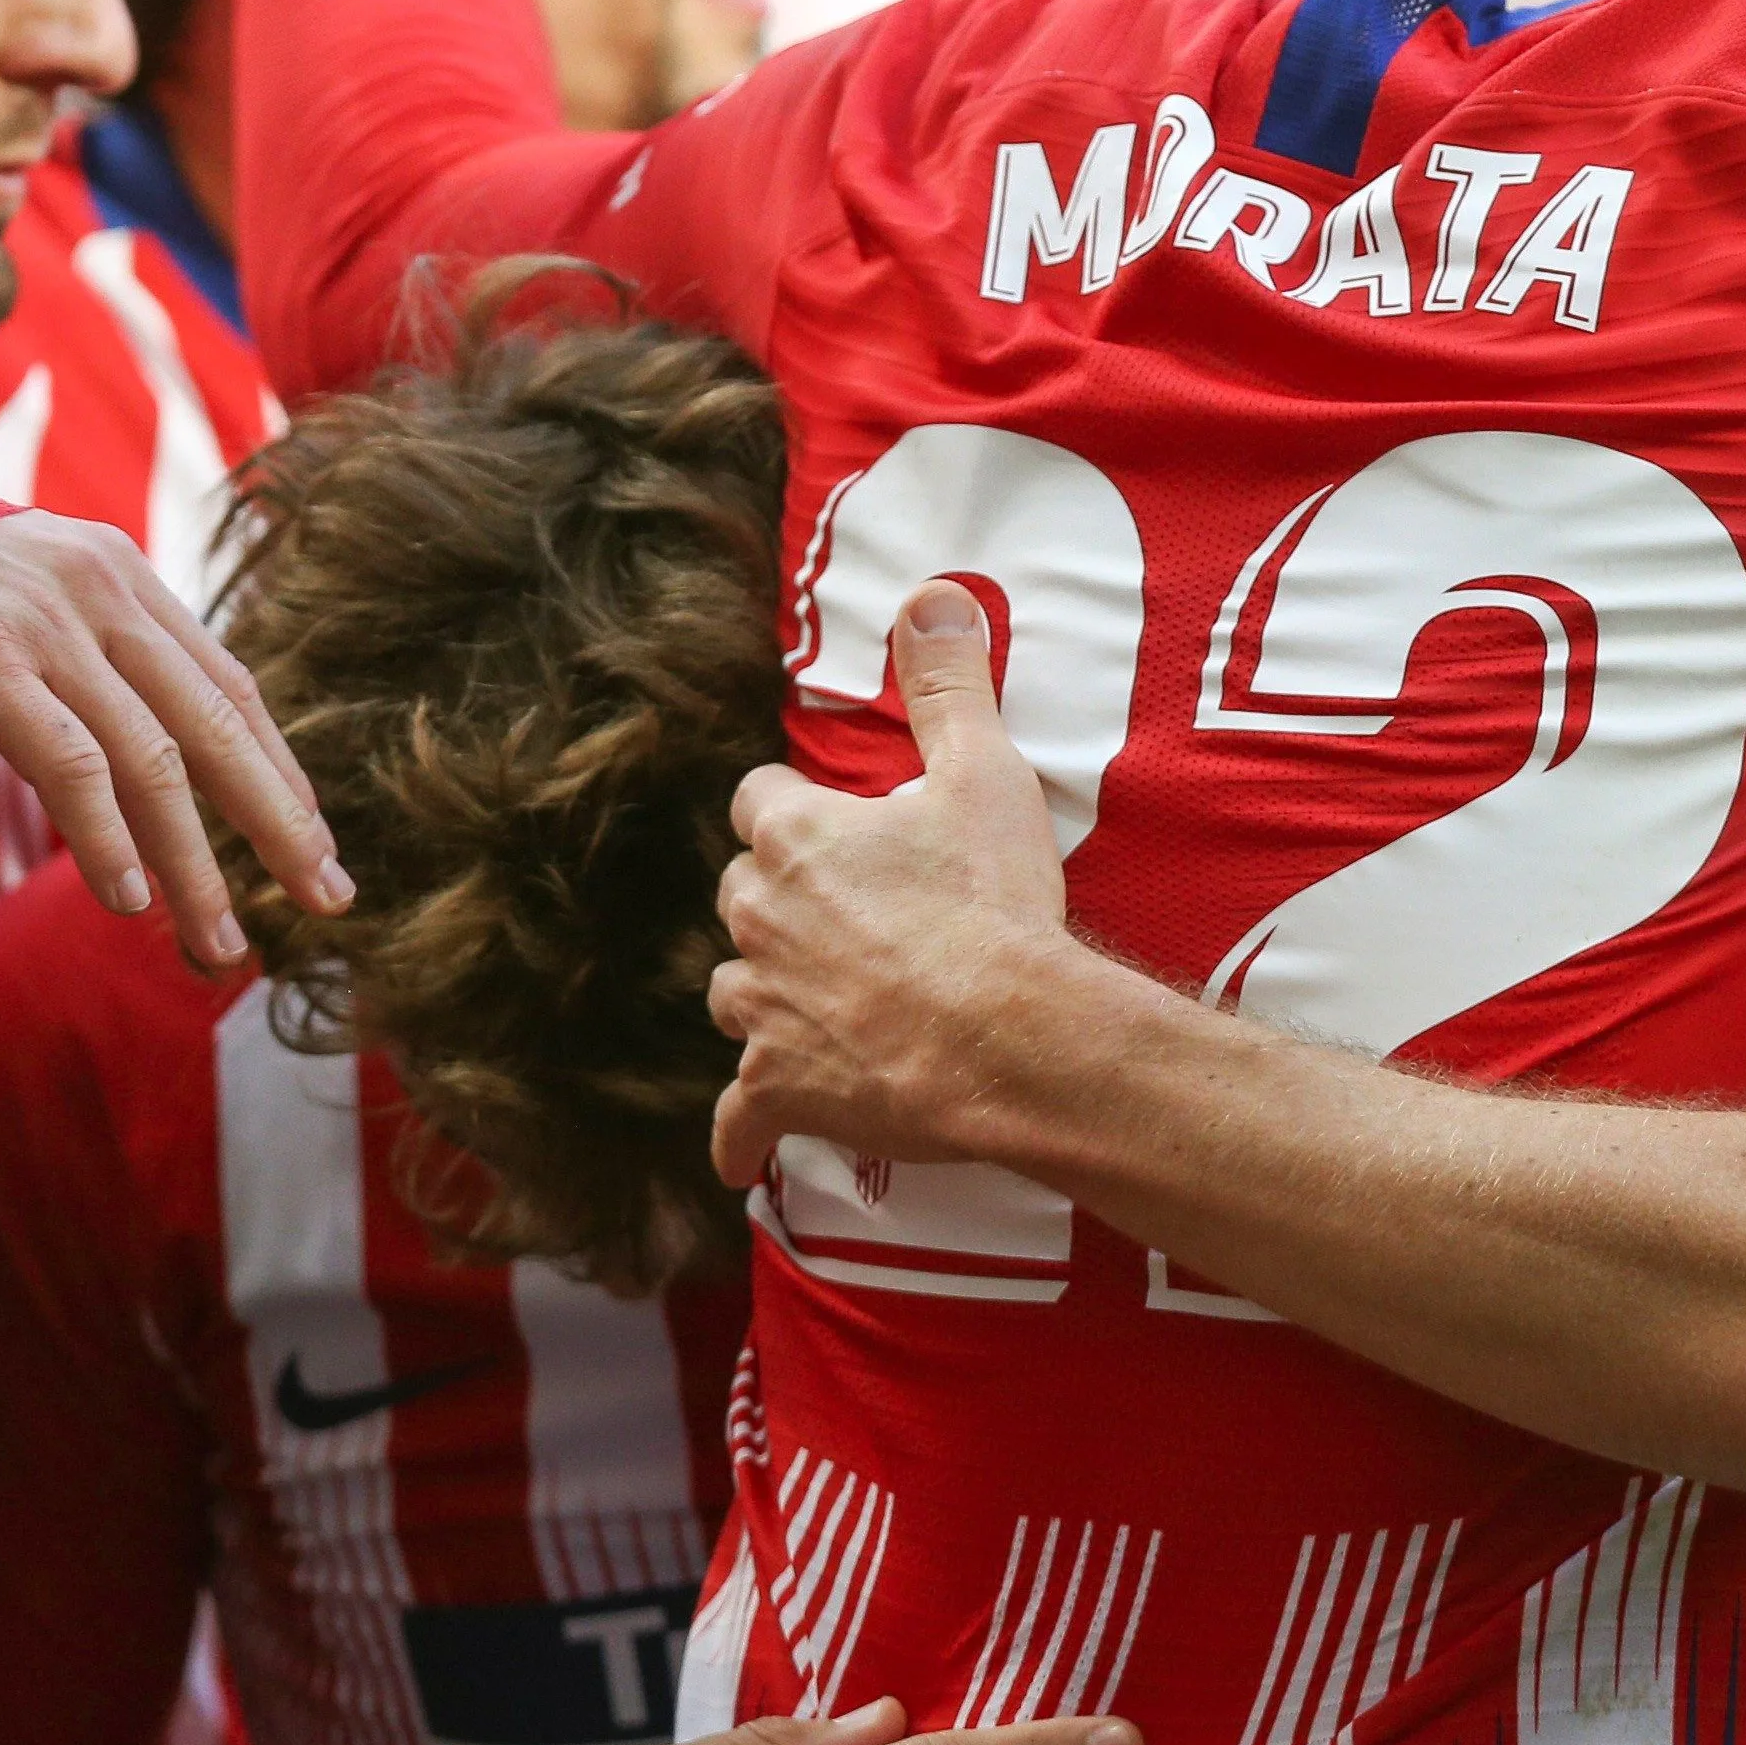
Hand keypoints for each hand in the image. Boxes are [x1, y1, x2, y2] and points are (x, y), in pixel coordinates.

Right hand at [0, 513, 349, 966]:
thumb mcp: (26, 600)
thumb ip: (93, 654)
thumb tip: (152, 749)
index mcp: (124, 576)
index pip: (227, 687)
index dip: (276, 770)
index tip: (312, 842)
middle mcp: (102, 591)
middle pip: (218, 725)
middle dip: (278, 822)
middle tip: (328, 898)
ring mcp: (47, 624)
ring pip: (155, 761)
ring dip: (195, 864)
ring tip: (220, 943)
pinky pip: (71, 764)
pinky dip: (108, 840)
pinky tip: (129, 901)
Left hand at [708, 582, 1084, 1188]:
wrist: (1009, 1037)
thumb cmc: (995, 903)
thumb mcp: (984, 772)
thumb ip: (948, 683)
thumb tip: (931, 592)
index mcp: (797, 839)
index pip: (757, 804)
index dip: (794, 815)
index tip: (833, 829)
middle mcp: (760, 919)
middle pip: (742, 897)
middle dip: (784, 904)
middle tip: (856, 918)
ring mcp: (764, 1009)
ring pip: (736, 991)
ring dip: (770, 994)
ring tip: (822, 1004)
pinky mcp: (780, 1088)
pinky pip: (739, 1116)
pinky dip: (744, 1132)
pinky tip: (746, 1151)